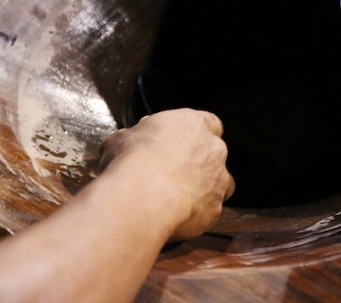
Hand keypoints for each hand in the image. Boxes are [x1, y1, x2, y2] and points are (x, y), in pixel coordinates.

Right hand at [99, 108, 234, 240]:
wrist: (142, 196)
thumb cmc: (131, 159)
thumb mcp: (120, 139)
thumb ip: (133, 138)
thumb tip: (128, 142)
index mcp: (194, 124)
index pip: (207, 123)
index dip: (193, 135)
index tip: (178, 144)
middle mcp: (214, 149)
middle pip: (214, 154)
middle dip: (198, 163)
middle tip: (171, 175)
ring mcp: (219, 179)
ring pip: (220, 183)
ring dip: (204, 189)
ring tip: (177, 199)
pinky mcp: (215, 208)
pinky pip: (209, 210)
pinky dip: (196, 214)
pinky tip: (175, 218)